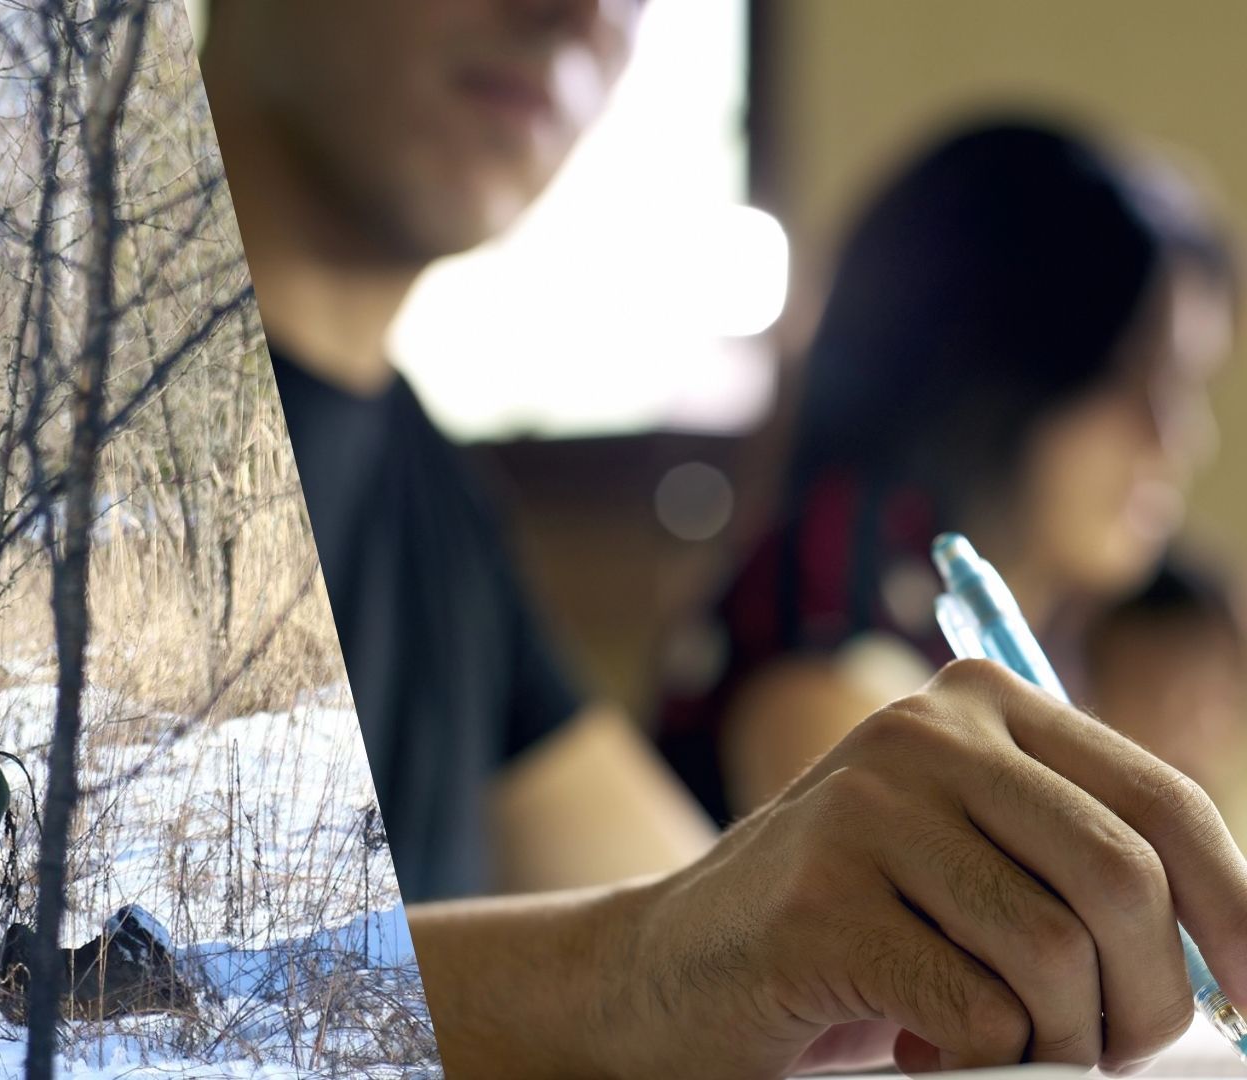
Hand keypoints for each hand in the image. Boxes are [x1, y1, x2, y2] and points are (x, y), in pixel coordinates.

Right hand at [622, 659, 1246, 1077]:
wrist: (670, 970)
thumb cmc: (851, 928)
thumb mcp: (970, 862)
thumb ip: (1074, 863)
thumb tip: (1238, 954)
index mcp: (976, 704)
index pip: (1164, 803)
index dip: (1239, 912)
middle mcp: (921, 733)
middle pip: (1123, 880)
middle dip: (1148, 1000)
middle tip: (1108, 1052)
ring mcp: (862, 810)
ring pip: (1055, 955)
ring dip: (1053, 1042)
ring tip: (990, 1046)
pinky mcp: (820, 903)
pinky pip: (977, 1014)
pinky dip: (972, 1062)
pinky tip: (911, 1045)